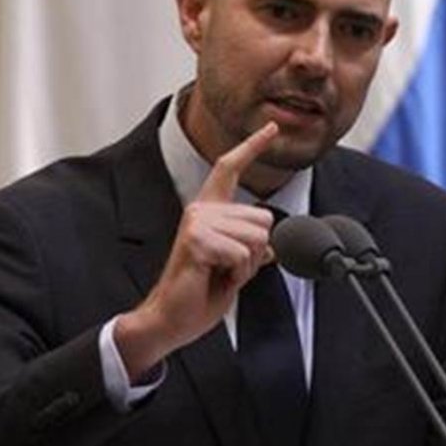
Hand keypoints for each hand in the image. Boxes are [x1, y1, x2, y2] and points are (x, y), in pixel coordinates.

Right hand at [114, 122, 279, 380]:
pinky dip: (238, 274)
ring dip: (247, 265)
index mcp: (209, 210)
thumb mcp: (234, 266)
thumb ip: (250, 249)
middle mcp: (201, 209)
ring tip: (219, 273)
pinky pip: (243, 254)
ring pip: (257, 237)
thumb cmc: (200, 293)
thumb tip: (271, 247)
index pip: (231, 168)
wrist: (173, 319)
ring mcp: (197, 223)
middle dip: (257, 251)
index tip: (272, 126)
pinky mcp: (196, 240)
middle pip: (263, 218)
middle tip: (227, 268)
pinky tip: (214, 277)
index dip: (253, 146)